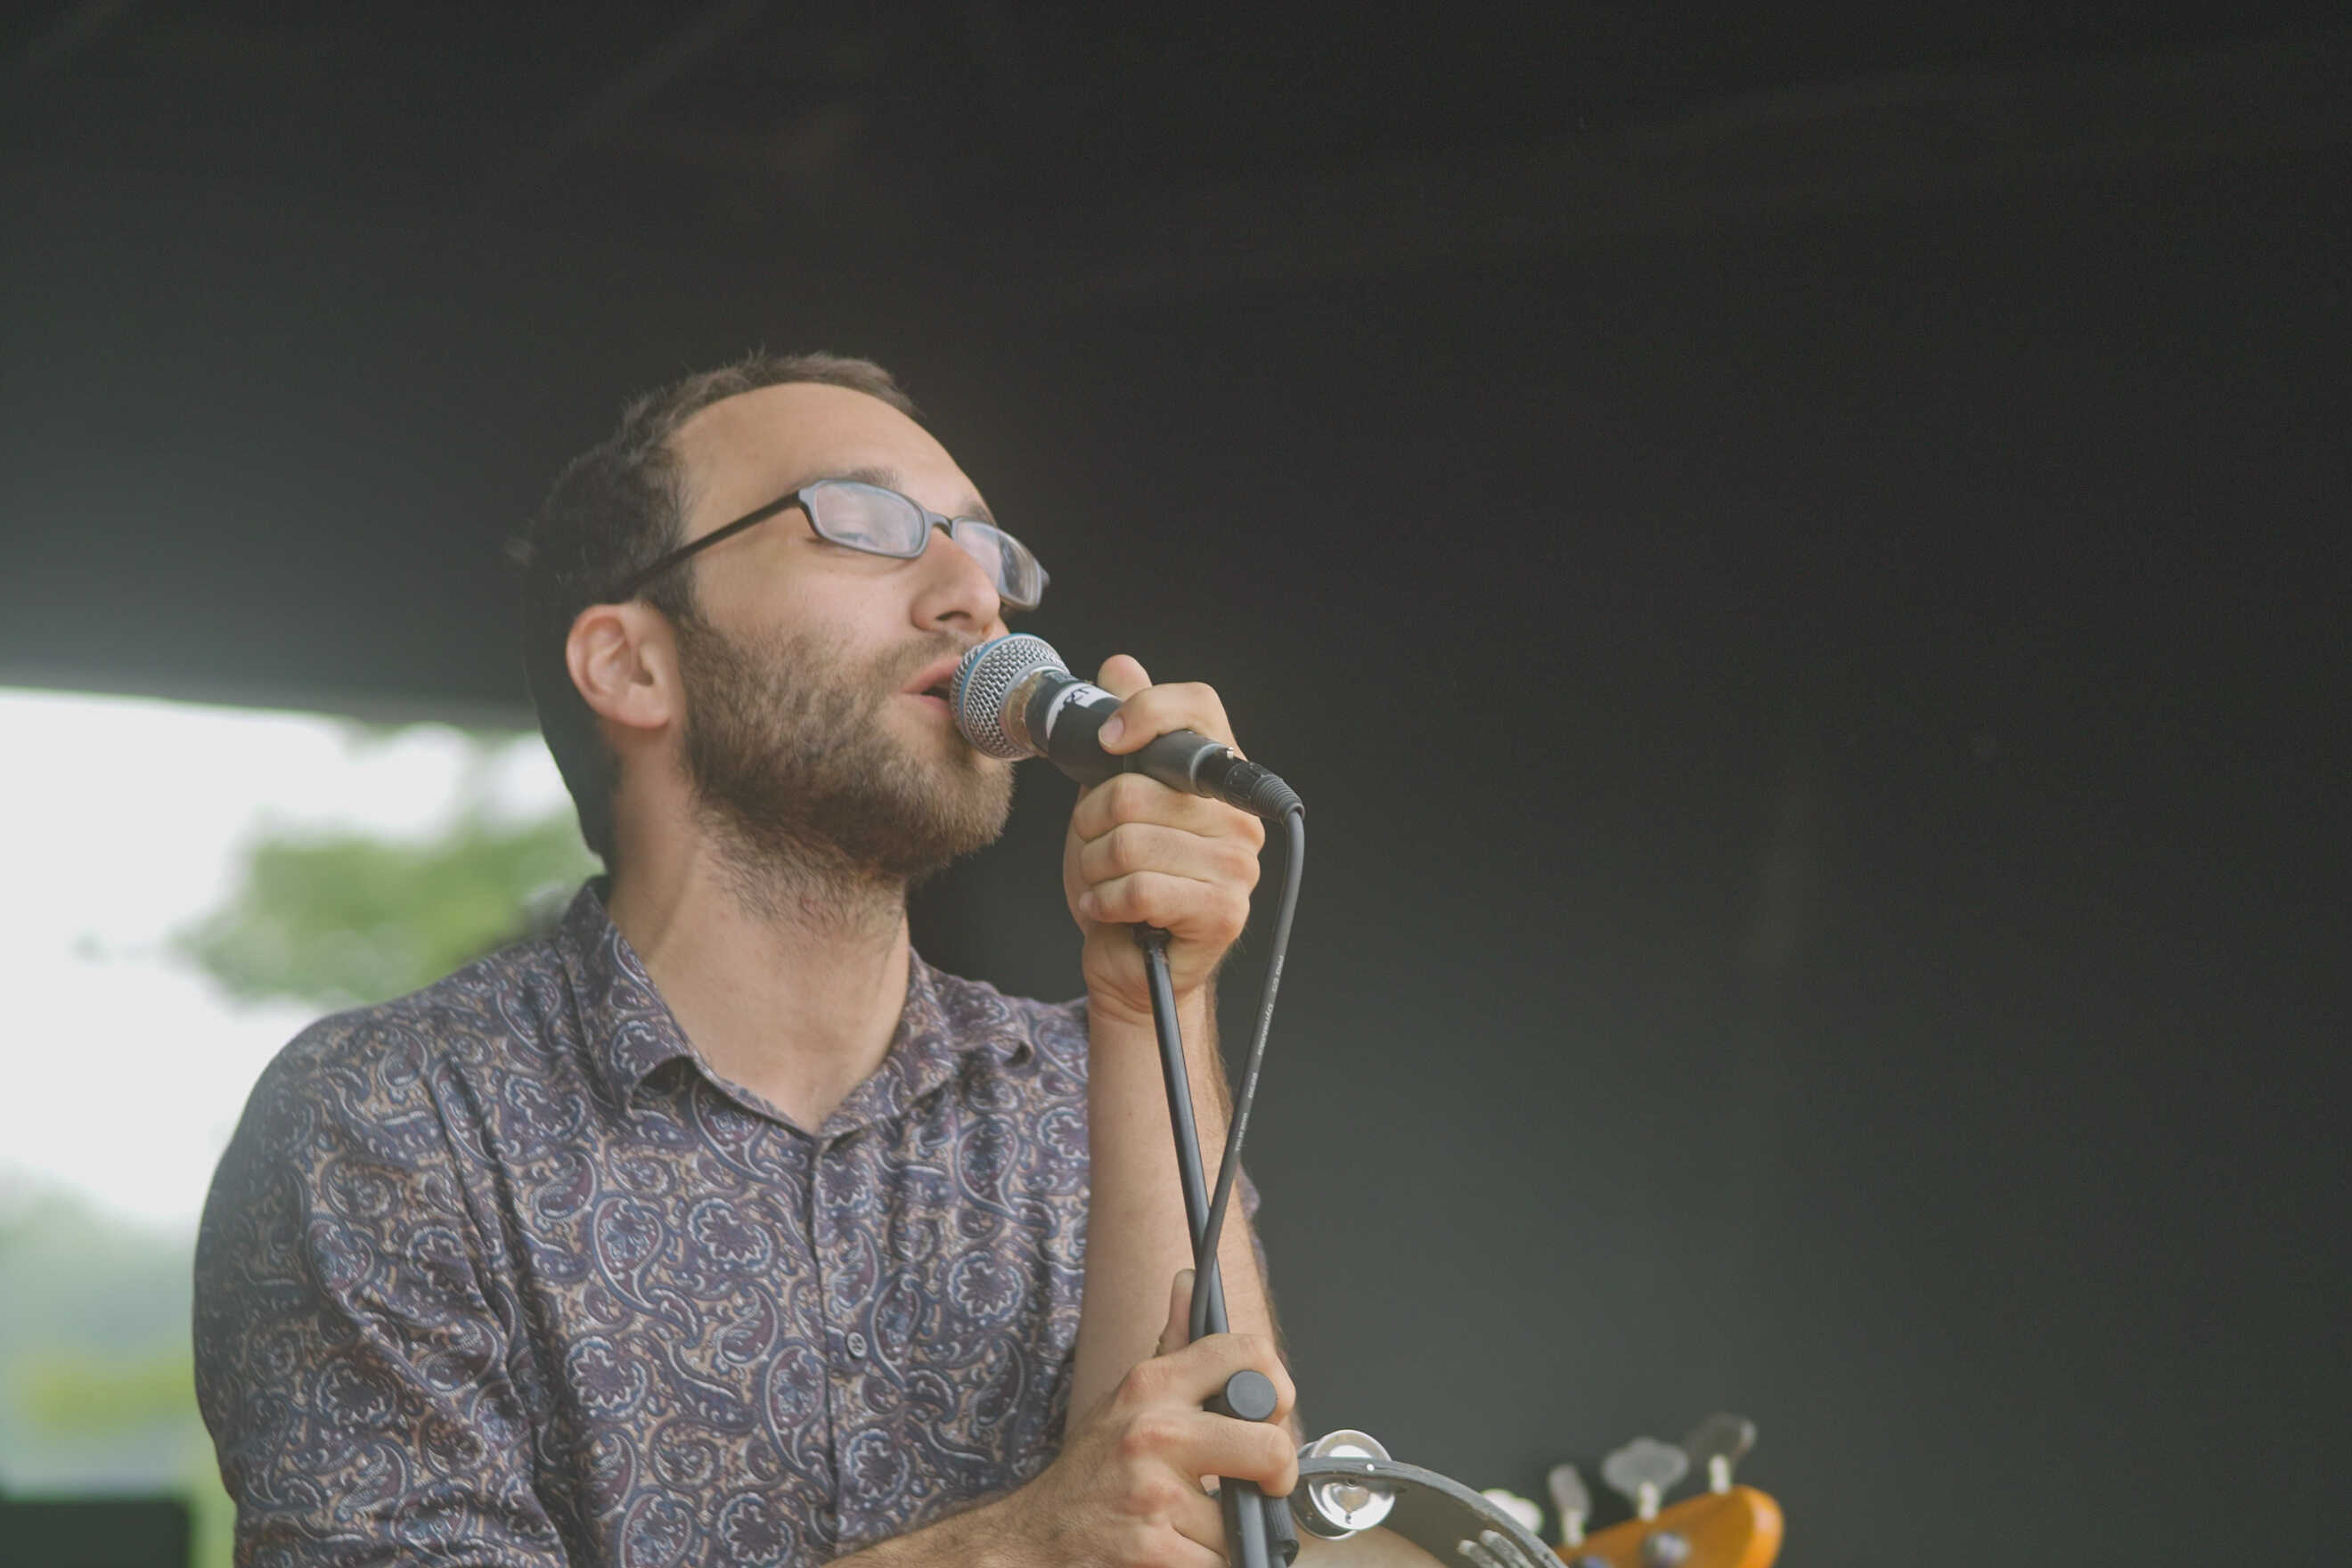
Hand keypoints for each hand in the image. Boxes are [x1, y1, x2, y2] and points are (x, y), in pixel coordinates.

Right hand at [992, 1270, 1297, 1566]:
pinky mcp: (1152, 1551)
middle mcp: (1153, 1432)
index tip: (1270, 1416)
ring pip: (1243, 1521)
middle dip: (1277, 1476)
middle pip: (1270, 1447)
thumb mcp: (1126, 1399)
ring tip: (1189, 1525)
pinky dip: (1207, 1566)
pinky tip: (1177, 1553)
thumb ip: (1172, 1345)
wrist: (1031, 1539)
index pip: (1247, 1354)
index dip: (1276, 1388)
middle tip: (1261, 1486)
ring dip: (1225, 1535)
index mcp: (1152, 1385)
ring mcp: (1152, 1494)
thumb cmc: (1091, 1470)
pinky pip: (1221, 1563)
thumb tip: (1190, 1282)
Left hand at [1062, 656, 1266, 1024]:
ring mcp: (1237, 865)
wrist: (1132, 961)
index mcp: (1216, 777)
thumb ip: (1121, 736)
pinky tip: (1109, 908)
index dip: (1148, 711)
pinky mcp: (1223, 911)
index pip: (1199, 707)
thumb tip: (1121, 665)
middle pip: (1135, 788)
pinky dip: (1103, 901)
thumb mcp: (1109, 797)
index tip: (1108, 741)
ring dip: (1093, 868)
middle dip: (1090, 824)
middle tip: (1097, 847)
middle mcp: (1236, 816)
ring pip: (1127, 842)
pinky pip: (1139, 887)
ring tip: (1104, 882)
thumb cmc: (1123, 879)